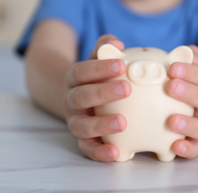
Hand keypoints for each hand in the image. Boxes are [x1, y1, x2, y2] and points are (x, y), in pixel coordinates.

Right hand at [63, 34, 131, 161]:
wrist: (80, 98)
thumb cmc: (96, 76)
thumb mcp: (98, 59)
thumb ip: (105, 48)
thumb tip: (116, 43)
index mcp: (74, 78)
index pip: (82, 71)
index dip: (99, 68)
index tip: (120, 64)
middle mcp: (71, 100)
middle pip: (81, 97)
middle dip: (102, 93)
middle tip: (126, 89)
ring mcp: (75, 121)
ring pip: (82, 125)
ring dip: (101, 125)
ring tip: (123, 123)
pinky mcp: (82, 140)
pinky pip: (87, 149)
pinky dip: (99, 153)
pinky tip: (117, 153)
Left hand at [167, 45, 197, 158]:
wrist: (196, 100)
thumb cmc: (183, 80)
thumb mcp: (186, 65)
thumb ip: (187, 56)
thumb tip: (187, 51)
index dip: (192, 72)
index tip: (173, 67)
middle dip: (191, 93)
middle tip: (172, 87)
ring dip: (190, 124)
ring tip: (172, 121)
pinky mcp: (195, 141)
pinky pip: (196, 148)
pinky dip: (188, 149)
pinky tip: (175, 147)